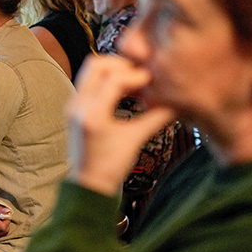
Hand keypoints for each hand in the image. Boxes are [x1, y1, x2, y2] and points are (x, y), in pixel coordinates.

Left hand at [67, 54, 175, 195]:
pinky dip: (107, 81)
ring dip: (114, 71)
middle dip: (122, 65)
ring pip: (91, 72)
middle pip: (96, 65)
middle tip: (142, 73)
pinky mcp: (75, 108)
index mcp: (91, 114)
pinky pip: (90, 83)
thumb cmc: (111, 168)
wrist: (88, 186)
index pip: (114, 79)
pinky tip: (127, 91)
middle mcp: (77, 105)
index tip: (154, 78)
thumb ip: (156, 117)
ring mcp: (73, 105)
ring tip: (137, 81)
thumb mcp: (135, 140)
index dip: (137, 75)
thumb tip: (178, 101)